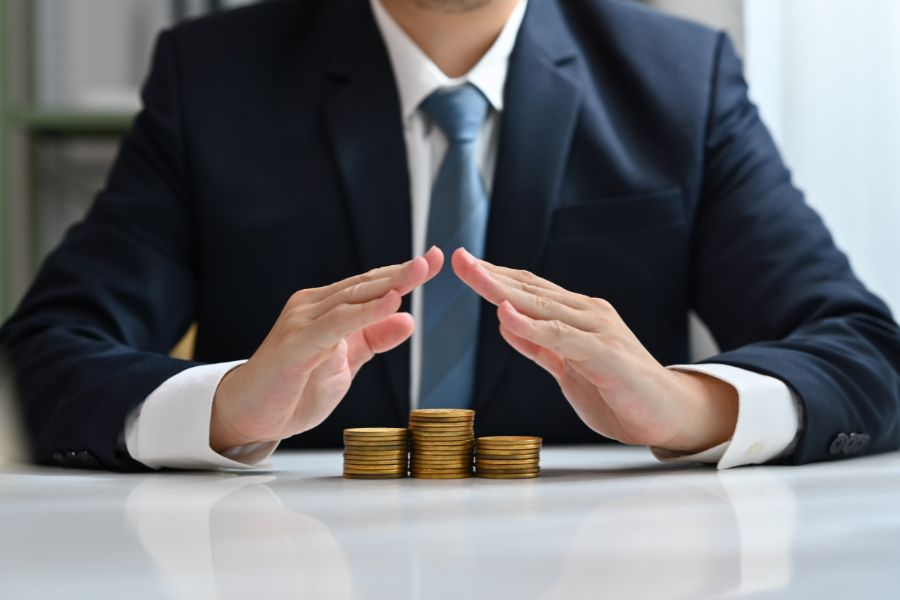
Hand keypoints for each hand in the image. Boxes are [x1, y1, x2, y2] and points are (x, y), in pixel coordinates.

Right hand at [210, 247, 443, 451]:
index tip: (435, 259)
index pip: (369, 286)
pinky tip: (391, 301)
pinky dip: (366, 312)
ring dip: (389, 284)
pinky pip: (337, 324)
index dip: (402, 273)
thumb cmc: (293, 388)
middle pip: (364, 285)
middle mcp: (312, 307)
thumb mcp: (346, 363)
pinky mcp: (296, 343)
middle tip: (434, 258)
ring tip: (419, 270)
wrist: (249, 414)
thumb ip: (373, 339)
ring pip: (352, 298)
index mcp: (325, 309)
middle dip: (402, 272)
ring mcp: (302, 322)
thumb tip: (407, 319)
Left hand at [452, 248, 737, 453]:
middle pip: (531, 289)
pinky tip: (506, 314)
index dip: (496, 276)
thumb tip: (505, 324)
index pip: (530, 290)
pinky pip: (562, 337)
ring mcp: (599, 331)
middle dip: (491, 273)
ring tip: (474, 274)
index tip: (465, 264)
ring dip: (505, 289)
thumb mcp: (568, 367)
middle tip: (458, 258)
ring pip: (543, 305)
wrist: (670, 414)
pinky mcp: (606, 354)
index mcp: (577, 316)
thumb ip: (539, 346)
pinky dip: (533, 325)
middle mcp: (588, 315)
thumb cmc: (620, 391)